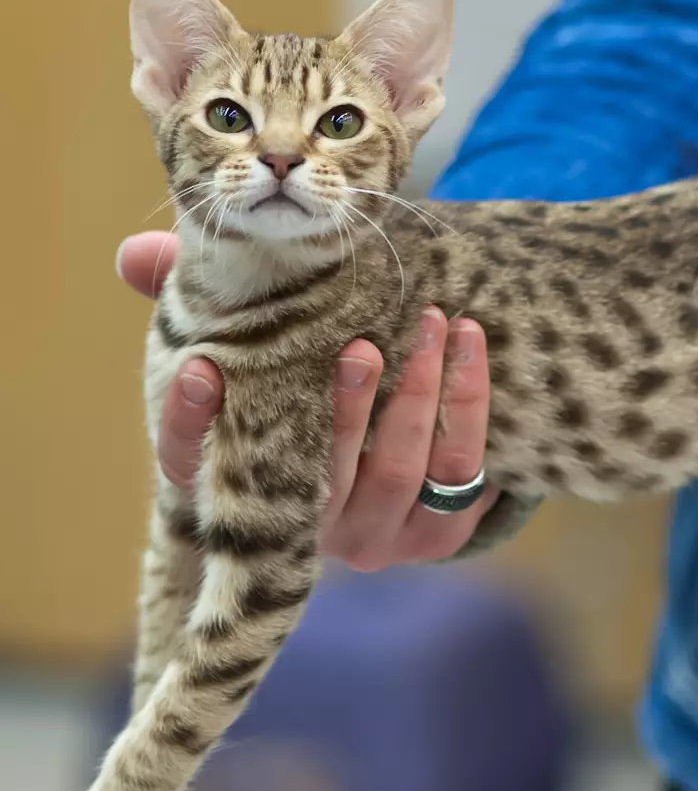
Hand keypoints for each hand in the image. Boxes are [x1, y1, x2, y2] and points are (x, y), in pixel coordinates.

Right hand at [116, 232, 496, 567]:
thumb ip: (204, 307)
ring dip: (420, 396)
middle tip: (362, 344)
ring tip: (436, 323)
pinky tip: (471, 351)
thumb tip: (133, 254)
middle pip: (322, 474)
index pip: (190, 466)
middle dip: (347, 406)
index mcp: (246, 479)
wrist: (403, 458)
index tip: (200, 368)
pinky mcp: (437, 536)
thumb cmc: (309, 390)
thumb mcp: (260, 352)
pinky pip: (462, 484)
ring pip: (400, 473)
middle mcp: (308, 522)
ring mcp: (376, 535)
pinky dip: (469, 413)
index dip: (190, 423)